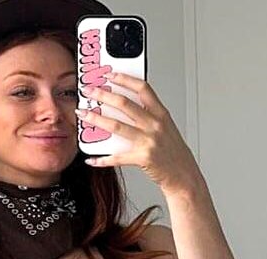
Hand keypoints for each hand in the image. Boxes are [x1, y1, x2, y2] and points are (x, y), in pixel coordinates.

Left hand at [75, 72, 201, 195]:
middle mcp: (155, 125)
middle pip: (124, 103)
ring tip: (83, 114)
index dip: (124, 79)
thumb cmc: (173, 153)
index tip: (110, 75)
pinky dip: (102, 159)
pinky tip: (91, 158)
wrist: (183, 175)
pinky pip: (117, 157)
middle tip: (88, 91)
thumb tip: (126, 108)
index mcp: (161, 114)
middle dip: (102, 94)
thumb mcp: (166, 128)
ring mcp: (148, 141)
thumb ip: (149, 116)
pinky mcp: (143, 158)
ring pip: (116, 126)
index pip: (142, 89)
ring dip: (96, 119)